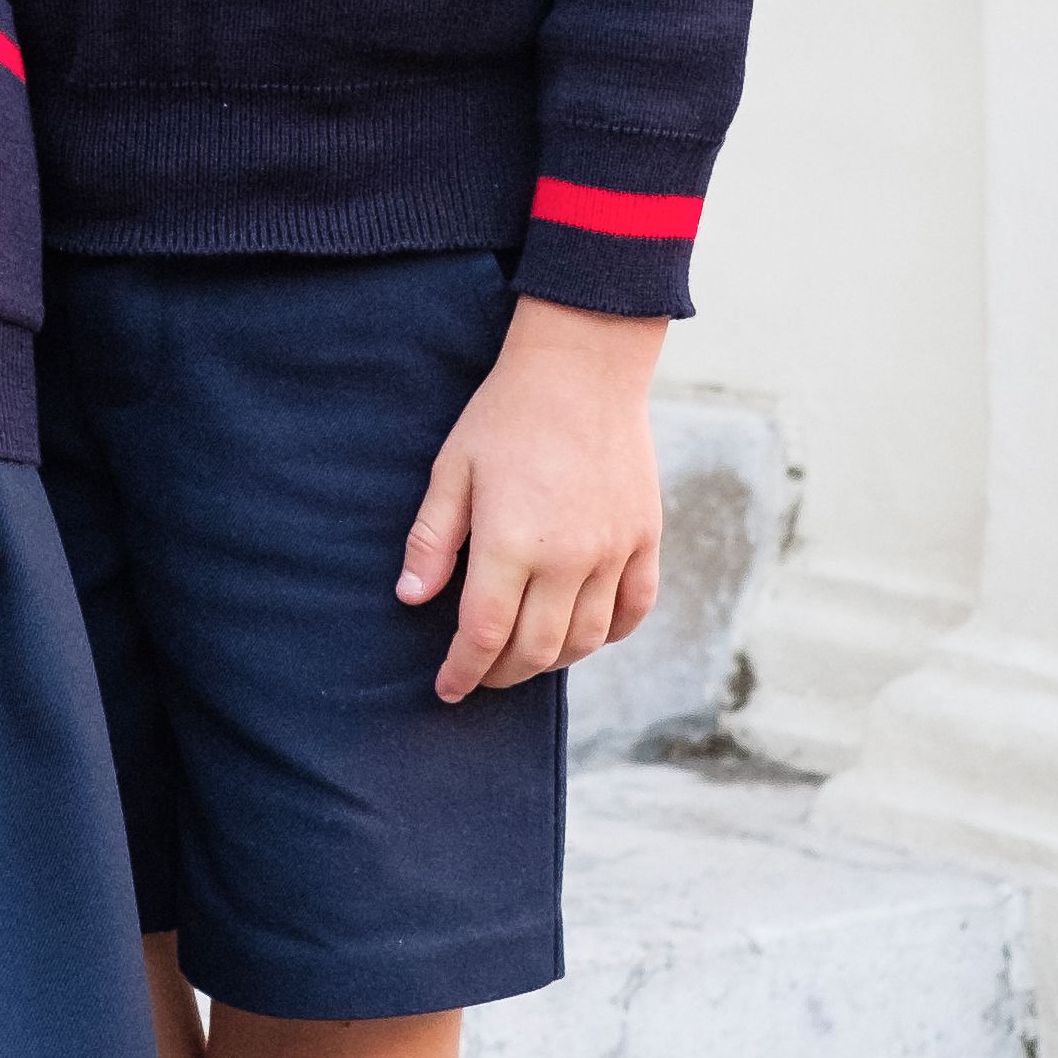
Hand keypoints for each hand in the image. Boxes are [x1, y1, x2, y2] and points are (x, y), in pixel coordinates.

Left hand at [399, 300, 663, 701]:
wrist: (583, 367)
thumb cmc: (506, 415)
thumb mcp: (453, 470)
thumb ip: (432, 539)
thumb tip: (411, 598)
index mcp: (511, 543)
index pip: (484, 635)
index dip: (463, 671)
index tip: (447, 689)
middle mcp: (567, 557)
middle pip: (537, 649)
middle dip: (503, 674)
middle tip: (482, 674)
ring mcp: (613, 550)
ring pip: (587, 638)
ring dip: (553, 660)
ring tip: (526, 656)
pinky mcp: (645, 537)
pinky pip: (635, 608)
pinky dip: (610, 633)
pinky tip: (585, 633)